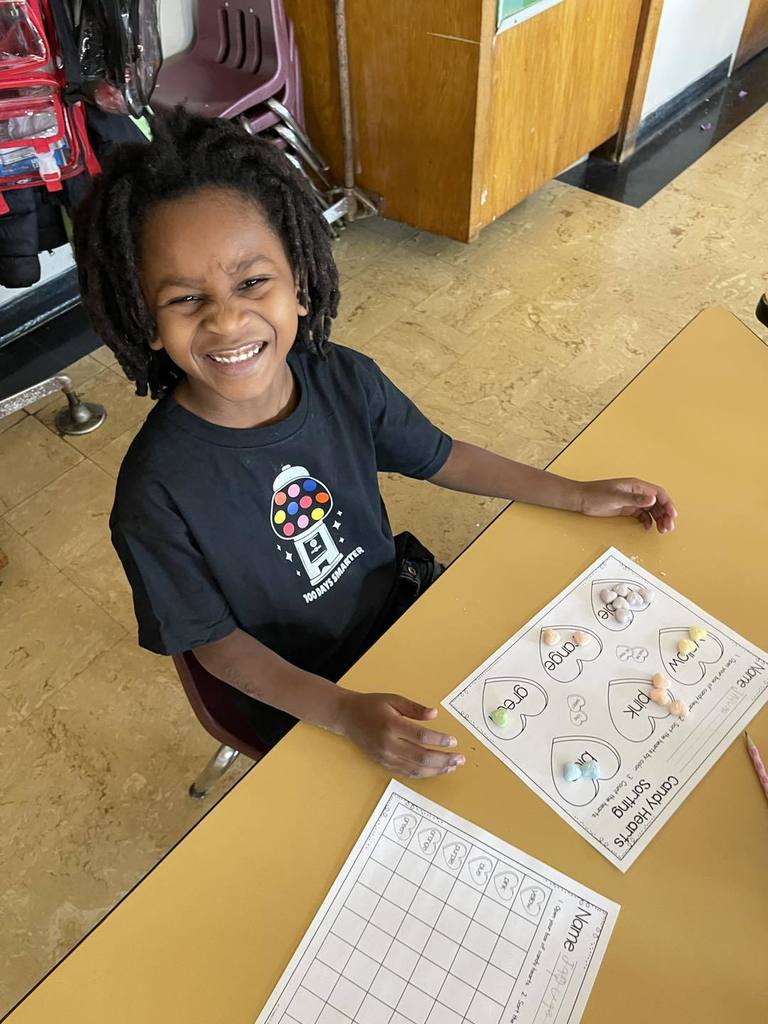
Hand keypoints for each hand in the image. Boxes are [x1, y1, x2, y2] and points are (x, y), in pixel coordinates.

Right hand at [337, 691, 464, 776]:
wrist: (347, 717)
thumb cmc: (372, 705)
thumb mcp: (393, 699)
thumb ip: (414, 708)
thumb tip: (434, 714)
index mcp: (392, 725)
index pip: (421, 736)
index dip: (439, 740)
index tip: (453, 741)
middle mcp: (388, 744)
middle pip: (421, 756)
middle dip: (443, 759)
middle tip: (459, 759)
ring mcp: (386, 757)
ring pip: (415, 769)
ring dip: (436, 770)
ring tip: (452, 767)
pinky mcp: (384, 763)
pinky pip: (406, 772)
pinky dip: (423, 773)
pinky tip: (435, 771)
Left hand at [576, 478, 676, 532]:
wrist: (581, 499)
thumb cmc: (596, 495)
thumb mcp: (616, 497)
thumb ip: (635, 499)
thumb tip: (652, 499)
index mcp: (636, 486)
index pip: (658, 493)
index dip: (668, 504)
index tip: (672, 515)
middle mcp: (637, 492)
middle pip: (657, 503)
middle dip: (665, 514)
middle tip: (668, 528)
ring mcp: (632, 500)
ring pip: (651, 510)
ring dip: (658, 519)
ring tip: (662, 530)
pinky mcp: (627, 508)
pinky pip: (642, 515)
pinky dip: (647, 521)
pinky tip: (647, 528)